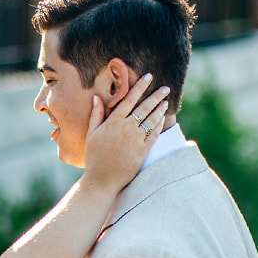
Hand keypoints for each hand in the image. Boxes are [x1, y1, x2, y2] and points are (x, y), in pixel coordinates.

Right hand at [81, 73, 169, 193]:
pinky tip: (162, 118)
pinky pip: (154, 134)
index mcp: (112, 123)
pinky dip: (159, 125)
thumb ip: (95, 115)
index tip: (148, 77)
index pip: (128, 100)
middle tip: (165, 88)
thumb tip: (96, 97)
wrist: (101, 180)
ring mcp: (135, 140)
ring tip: (165, 102)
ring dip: (159, 109)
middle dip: (156, 95)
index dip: (139, 87)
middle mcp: (125, 129)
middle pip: (144, 107)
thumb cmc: (94, 157)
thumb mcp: (91, 135)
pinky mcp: (142, 150)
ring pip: (151, 120)